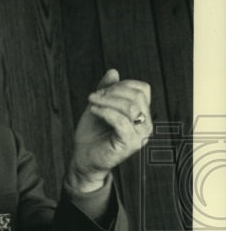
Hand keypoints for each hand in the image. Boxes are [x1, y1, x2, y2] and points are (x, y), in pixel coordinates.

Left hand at [67, 69, 152, 192]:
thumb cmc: (92, 135)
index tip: (101, 91)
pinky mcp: (130, 144)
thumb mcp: (98, 107)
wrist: (83, 159)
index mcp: (142, 114)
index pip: (142, 89)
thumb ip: (107, 90)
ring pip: (131, 107)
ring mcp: (140, 135)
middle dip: (113, 92)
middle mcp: (146, 125)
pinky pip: (121, 121)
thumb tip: (113, 71)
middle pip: (137, 96)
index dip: (122, 85)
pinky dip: (105, 112)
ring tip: (91, 102)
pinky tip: (93, 111)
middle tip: (94, 96)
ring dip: (108, 101)